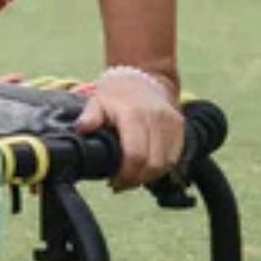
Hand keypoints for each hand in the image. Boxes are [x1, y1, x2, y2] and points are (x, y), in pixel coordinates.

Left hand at [75, 70, 184, 190]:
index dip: (126, 174)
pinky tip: (146, 168)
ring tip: (132, 175)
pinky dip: (161, 168)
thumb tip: (81, 129)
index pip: (135, 155)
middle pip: (153, 164)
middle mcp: (155, 118)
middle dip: (136, 179)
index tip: (113, 181)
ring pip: (165, 164)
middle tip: (121, 182)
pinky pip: (174, 157)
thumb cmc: (115, 95)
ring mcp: (170, 122)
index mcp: (133, 114)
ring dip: (149, 176)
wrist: (139, 78)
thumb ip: (90, 117)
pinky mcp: (179, 126)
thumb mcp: (96, 102)